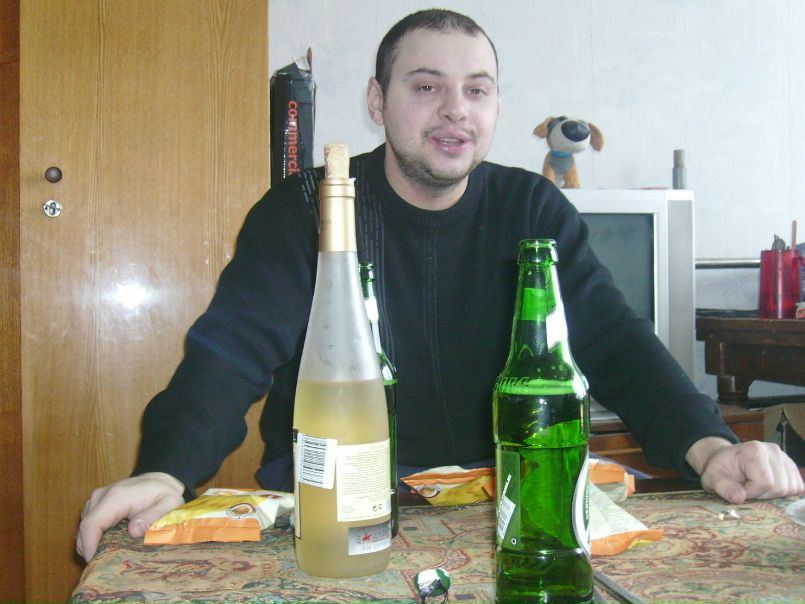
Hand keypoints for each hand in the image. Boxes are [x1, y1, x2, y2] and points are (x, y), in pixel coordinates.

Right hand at [77, 472, 184, 561]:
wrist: (160, 479)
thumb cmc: (165, 493)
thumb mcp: (168, 504)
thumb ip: (152, 517)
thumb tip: (133, 532)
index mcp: (116, 497)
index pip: (91, 524)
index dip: (88, 545)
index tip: (94, 562)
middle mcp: (101, 496)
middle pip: (84, 528)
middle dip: (88, 548)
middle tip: (103, 565)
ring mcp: (97, 498)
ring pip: (84, 527)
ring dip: (90, 543)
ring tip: (107, 555)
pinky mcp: (97, 503)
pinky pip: (89, 523)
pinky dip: (93, 536)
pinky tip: (107, 544)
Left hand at [685, 437, 804, 503]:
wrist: (725, 461)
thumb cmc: (720, 470)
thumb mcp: (713, 478)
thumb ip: (724, 487)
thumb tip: (739, 498)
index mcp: (754, 450)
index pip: (765, 482)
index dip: (752, 493)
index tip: (739, 490)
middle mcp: (773, 451)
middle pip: (781, 487)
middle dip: (762, 495)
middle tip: (747, 489)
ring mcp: (785, 458)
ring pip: (791, 490)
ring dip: (773, 496)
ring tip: (756, 487)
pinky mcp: (791, 467)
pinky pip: (797, 488)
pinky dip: (784, 494)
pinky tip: (768, 489)